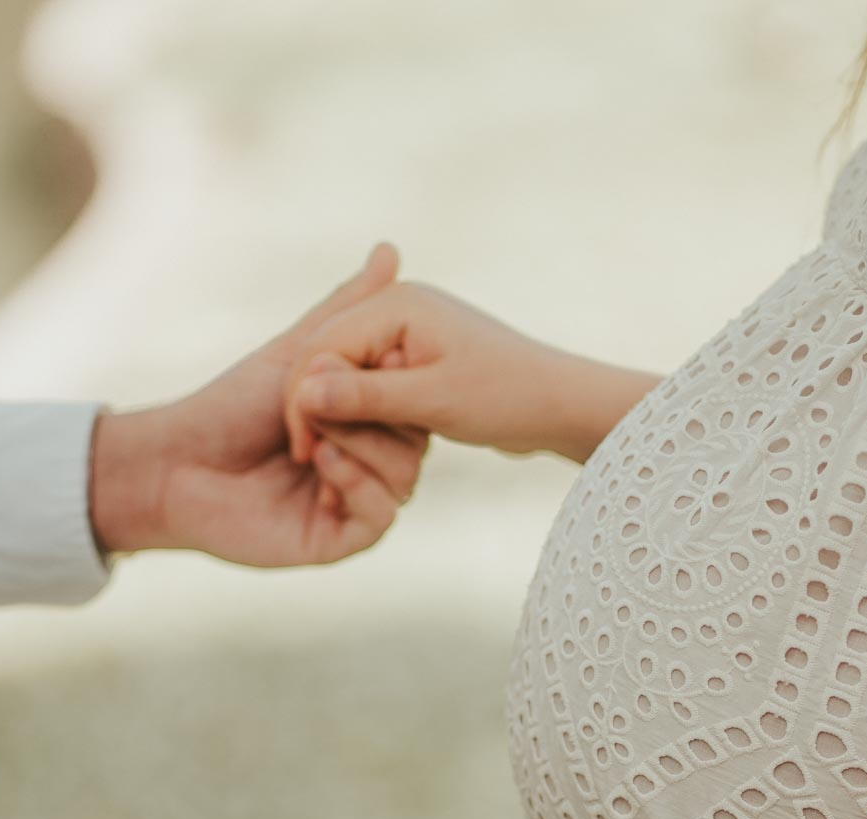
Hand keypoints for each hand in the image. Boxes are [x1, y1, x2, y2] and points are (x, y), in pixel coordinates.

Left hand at [90, 244, 428, 564]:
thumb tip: (391, 250)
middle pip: (417, 445)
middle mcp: (371, 466)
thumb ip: (351, 309)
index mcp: (370, 426)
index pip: (417, 407)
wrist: (178, 462)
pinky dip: (358, 484)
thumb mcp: (304, 350)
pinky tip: (321, 465)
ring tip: (316, 435)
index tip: (380, 358)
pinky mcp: (340, 539)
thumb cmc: (233, 406)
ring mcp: (357, 503)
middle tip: (333, 397)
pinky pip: (381, 516)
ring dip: (363, 447)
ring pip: (404, 479)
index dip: (402, 382)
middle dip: (377, 414)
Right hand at [281, 281, 577, 460]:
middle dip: (317, 408)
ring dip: (341, 418)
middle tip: (310, 462)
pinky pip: (373, 387)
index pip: (323, 347)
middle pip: (329, 358)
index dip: (306, 399)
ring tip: (331, 466)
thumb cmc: (508, 397)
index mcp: (397, 304)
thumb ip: (367, 396)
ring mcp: (406, 333)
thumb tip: (304, 393)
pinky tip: (361, 453)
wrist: (561, 403)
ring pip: (348, 376)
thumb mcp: (434, 401)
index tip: (305, 449)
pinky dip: (366, 418)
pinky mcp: (416, 360)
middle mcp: (397, 309)